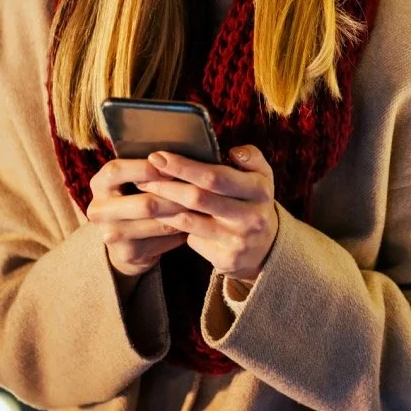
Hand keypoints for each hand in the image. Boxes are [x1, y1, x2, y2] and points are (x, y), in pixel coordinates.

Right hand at [87, 158, 191, 277]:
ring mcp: (111, 234)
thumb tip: (178, 158)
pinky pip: (165, 240)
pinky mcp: (127, 253)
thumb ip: (149, 168)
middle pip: (146, 203)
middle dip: (177, 197)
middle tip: (201, 192)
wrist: (125, 240)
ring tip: (203, 206)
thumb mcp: (133, 179)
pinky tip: (194, 224)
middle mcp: (99, 210)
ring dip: (185, 214)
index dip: (149, 169)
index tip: (174, 168)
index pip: (119, 170)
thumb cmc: (136, 196)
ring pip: (160, 223)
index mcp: (100, 183)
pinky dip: (182, 231)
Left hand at [135, 146, 278, 282]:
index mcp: (259, 191)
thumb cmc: (254, 203)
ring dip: (163, 206)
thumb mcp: (263, 177)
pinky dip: (176, 227)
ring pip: (189, 221)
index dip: (184, 167)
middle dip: (166, 185)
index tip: (159, 156)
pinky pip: (192, 240)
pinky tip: (162, 218)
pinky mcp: (226, 259)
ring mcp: (238, 241)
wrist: (267, 249)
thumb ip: (251, 158)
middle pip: (198, 198)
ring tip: (144, 193)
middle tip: (142, 175)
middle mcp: (251, 217)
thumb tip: (232, 151)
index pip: (216, 177)